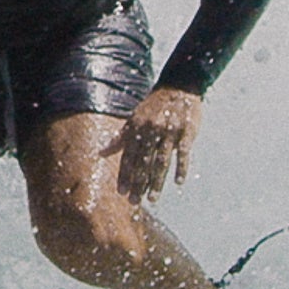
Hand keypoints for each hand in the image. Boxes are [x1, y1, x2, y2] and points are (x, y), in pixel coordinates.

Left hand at [114, 86, 202, 203]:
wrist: (178, 87)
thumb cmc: (154, 106)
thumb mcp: (134, 119)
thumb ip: (120, 138)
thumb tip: (101, 153)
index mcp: (137, 128)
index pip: (128, 157)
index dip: (125, 175)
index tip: (121, 193)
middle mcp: (151, 130)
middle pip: (143, 163)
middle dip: (138, 184)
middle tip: (134, 202)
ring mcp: (169, 131)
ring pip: (161, 161)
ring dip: (156, 182)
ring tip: (152, 199)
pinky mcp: (186, 132)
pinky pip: (183, 153)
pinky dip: (181, 167)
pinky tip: (178, 182)